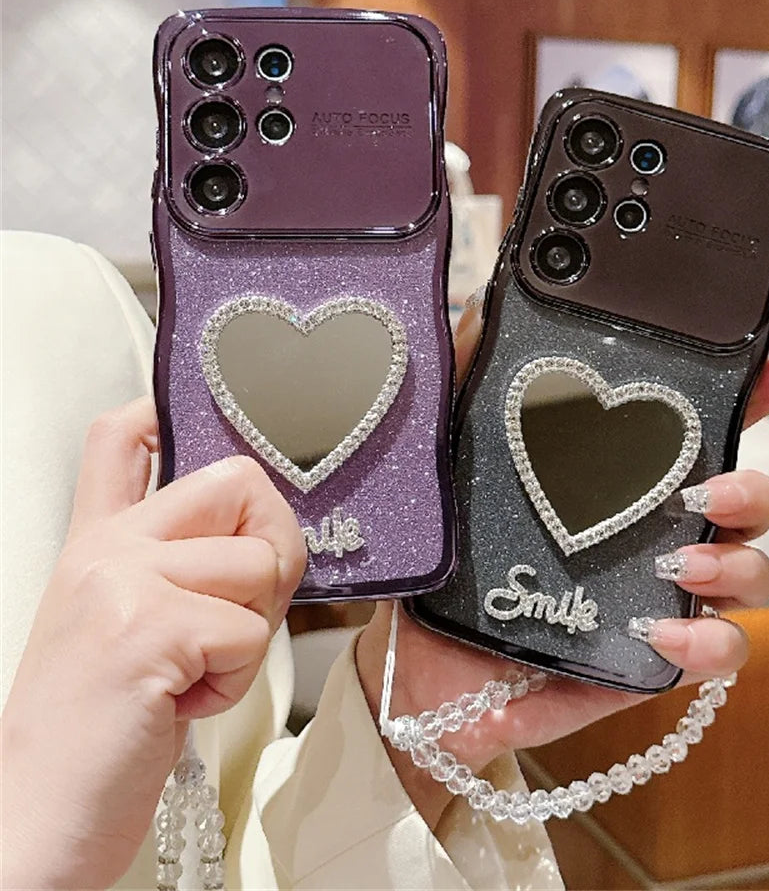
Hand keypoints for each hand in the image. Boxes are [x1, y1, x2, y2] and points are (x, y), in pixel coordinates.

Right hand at [1, 398, 305, 890]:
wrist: (39, 812)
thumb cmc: (97, 726)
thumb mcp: (123, 626)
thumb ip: (173, 569)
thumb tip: (255, 533)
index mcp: (101, 544)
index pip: (120, 440)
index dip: (162, 411)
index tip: (177, 413)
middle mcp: (108, 549)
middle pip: (240, 482)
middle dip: (274, 548)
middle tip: (238, 609)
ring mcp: (123, 583)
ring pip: (261, 565)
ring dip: (253, 631)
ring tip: (198, 669)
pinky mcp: (147, 629)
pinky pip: (249, 632)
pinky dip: (237, 678)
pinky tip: (186, 700)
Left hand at [356, 304, 768, 824]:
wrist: (419, 662)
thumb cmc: (447, 553)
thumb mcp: (450, 457)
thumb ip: (468, 379)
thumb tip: (484, 302)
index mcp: (618, 476)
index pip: (701, 425)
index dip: (756, 389)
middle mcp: (653, 531)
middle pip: (749, 502)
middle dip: (752, 490)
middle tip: (708, 494)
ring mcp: (660, 595)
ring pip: (752, 573)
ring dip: (738, 565)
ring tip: (682, 569)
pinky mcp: (651, 661)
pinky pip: (716, 651)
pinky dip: (706, 641)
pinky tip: (660, 631)